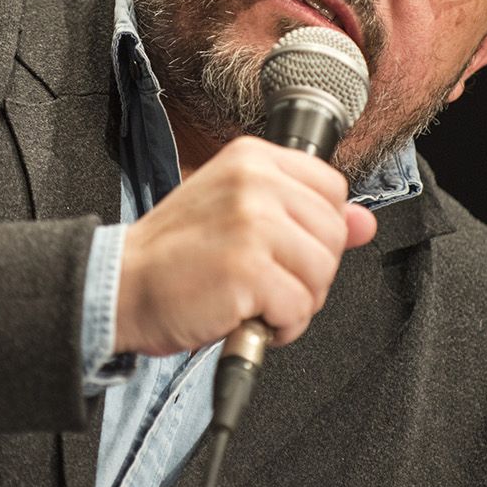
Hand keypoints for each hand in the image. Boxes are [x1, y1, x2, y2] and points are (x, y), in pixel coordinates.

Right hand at [114, 136, 377, 356]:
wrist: (120, 286)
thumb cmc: (175, 255)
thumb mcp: (239, 215)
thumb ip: (303, 214)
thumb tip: (365, 222)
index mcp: (252, 158)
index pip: (331, 188)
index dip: (316, 230)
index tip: (284, 248)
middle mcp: (254, 182)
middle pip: (333, 234)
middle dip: (309, 272)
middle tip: (265, 282)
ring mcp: (251, 224)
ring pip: (322, 273)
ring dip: (296, 303)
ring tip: (254, 301)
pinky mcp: (247, 271)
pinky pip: (299, 309)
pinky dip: (280, 327)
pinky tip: (246, 316)